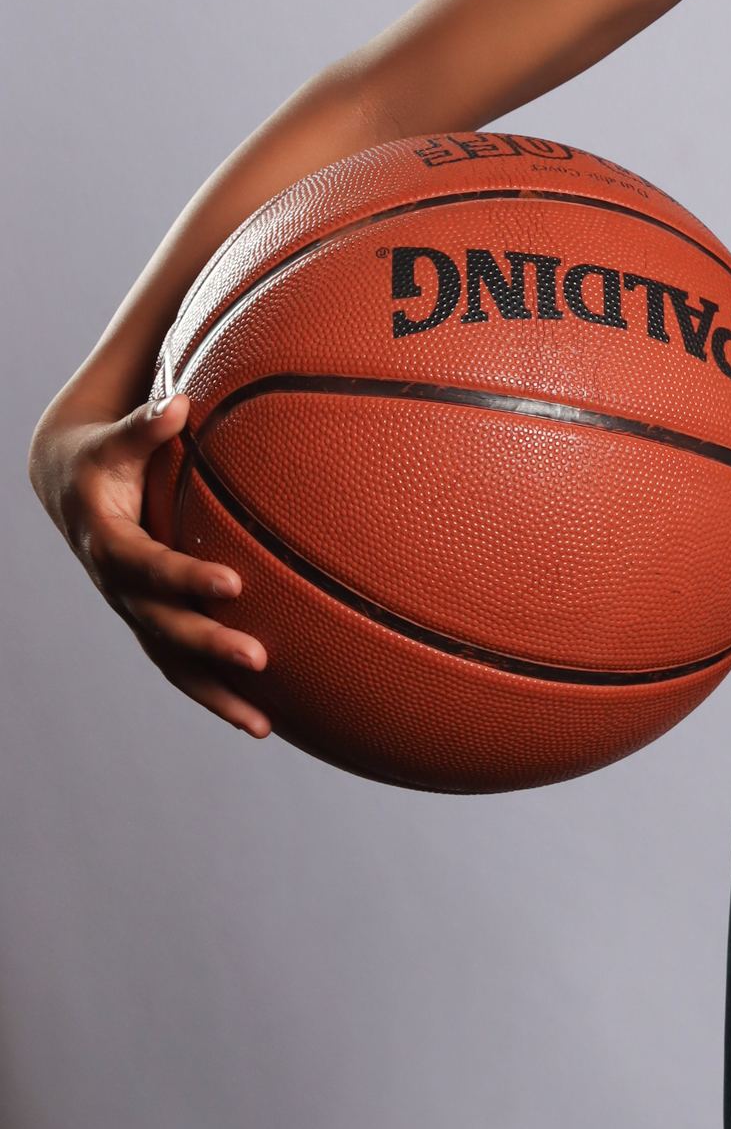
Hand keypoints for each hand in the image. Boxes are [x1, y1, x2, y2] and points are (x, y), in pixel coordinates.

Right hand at [33, 395, 270, 735]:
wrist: (68, 486)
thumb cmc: (106, 455)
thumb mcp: (116, 440)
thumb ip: (146, 426)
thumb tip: (178, 403)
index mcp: (108, 543)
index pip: (148, 566)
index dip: (184, 577)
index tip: (232, 583)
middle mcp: (119, 587)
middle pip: (162, 626)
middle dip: (208, 644)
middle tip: (259, 656)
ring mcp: (134, 611)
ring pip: (172, 662)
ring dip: (216, 693)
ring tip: (263, 725)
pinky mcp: (150, 623)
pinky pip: (182, 668)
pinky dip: (216, 694)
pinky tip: (262, 720)